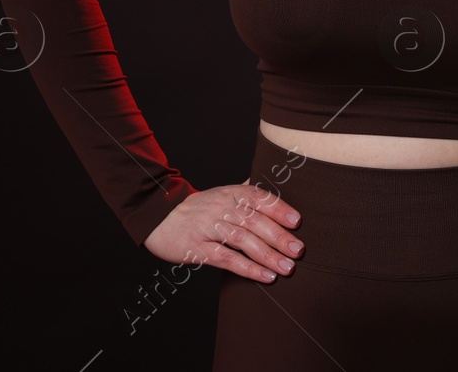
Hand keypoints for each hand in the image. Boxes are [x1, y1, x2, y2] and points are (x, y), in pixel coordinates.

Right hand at [143, 177, 303, 283]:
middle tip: (298, 250)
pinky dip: (248, 268)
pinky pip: (226, 258)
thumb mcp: (221, 194)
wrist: (158, 217)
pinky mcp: (198, 248)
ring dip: (268, 255)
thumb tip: (273, 179)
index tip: (297, 221)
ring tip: (287, 267)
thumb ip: (246, 190)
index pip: (257, 197)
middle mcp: (220, 208)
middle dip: (278, 236)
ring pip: (242, 240)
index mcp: (229, 193)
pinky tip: (266, 276)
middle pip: (253, 220)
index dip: (278, 208)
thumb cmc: (197, 208)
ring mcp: (208, 227)